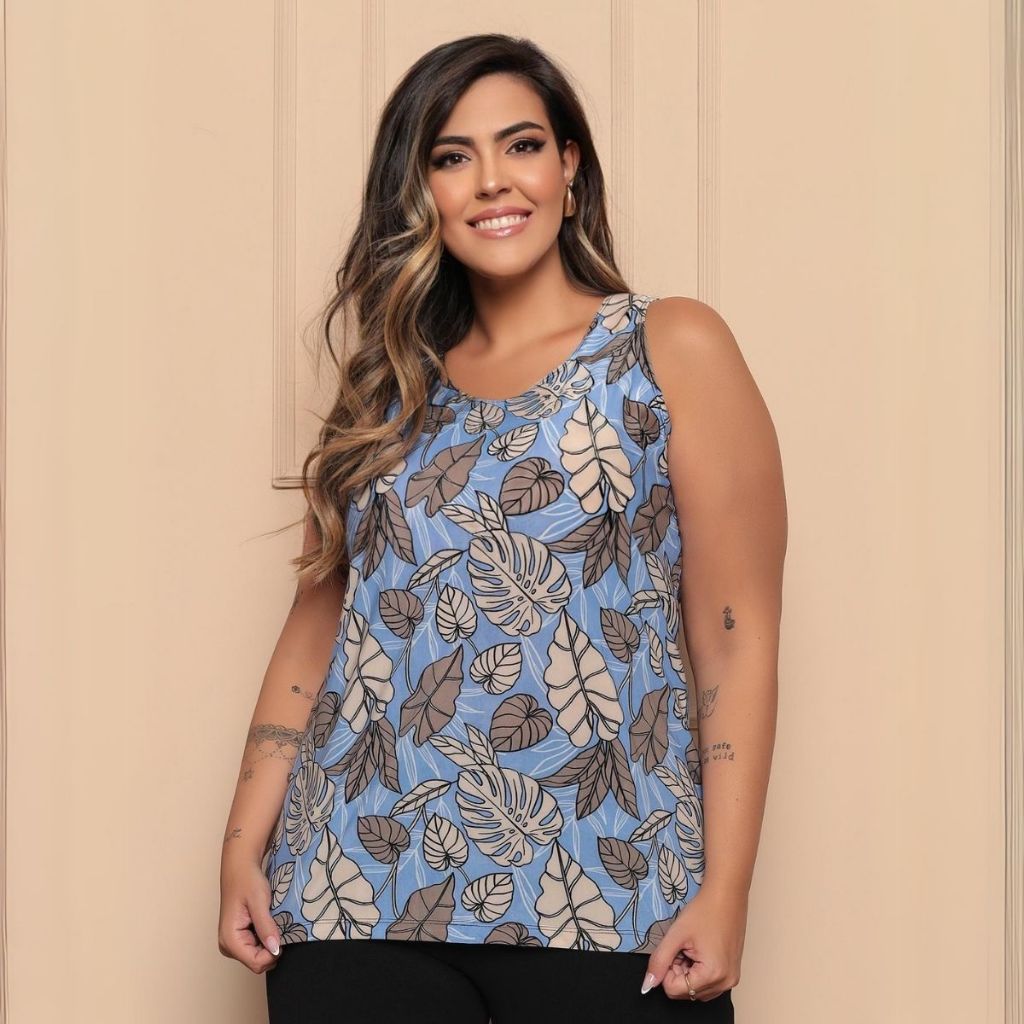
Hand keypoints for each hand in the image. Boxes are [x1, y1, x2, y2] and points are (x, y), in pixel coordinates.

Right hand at [218, 854, 282, 974]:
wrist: (240, 867)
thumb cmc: (247, 880)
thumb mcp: (259, 902)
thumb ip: (266, 927)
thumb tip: (275, 949)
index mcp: (229, 940)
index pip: (256, 963)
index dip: (273, 953)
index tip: (281, 934)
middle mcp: (228, 946)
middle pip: (258, 962)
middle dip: (272, 948)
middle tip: (276, 925)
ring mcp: (232, 943)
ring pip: (258, 956)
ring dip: (269, 942)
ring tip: (271, 921)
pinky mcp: (238, 939)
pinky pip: (257, 948)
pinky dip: (266, 938)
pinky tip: (267, 923)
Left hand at [641, 884, 747, 1000]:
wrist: (726, 896)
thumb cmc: (703, 911)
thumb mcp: (676, 935)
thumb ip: (659, 961)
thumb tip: (647, 986)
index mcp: (712, 976)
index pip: (674, 990)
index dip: (667, 970)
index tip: (675, 949)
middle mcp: (725, 984)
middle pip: (686, 992)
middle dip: (678, 971)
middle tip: (683, 947)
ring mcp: (730, 980)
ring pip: (695, 990)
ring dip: (688, 972)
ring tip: (692, 948)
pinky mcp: (732, 974)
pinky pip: (708, 984)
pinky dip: (698, 972)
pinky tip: (701, 951)